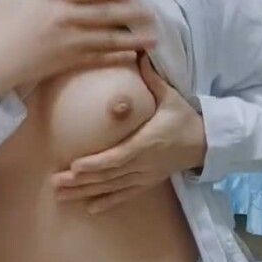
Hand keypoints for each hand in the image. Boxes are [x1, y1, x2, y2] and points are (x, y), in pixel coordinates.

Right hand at [0, 0, 156, 100]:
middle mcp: (67, 15)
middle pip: (108, 13)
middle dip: (133, 14)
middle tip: (153, 14)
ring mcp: (69, 40)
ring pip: (109, 37)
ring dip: (134, 38)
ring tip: (153, 39)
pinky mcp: (68, 62)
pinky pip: (99, 59)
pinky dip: (117, 58)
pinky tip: (131, 57)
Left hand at [51, 54, 206, 212]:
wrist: (206, 143)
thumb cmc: (185, 118)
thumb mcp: (171, 96)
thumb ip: (152, 78)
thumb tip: (139, 53)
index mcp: (147, 142)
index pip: (118, 156)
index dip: (96, 164)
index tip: (75, 166)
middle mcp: (143, 163)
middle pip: (108, 176)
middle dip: (80, 181)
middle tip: (54, 183)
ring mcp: (145, 176)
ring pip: (112, 188)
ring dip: (86, 193)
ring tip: (61, 196)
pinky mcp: (147, 182)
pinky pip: (124, 195)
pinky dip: (107, 202)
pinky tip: (89, 208)